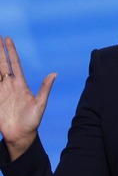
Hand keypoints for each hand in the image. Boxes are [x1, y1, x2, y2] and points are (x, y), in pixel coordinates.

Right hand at [0, 36, 56, 160]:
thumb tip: (54, 73)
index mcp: (20, 84)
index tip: (7, 38)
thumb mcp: (40, 104)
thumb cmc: (32, 121)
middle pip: (1, 64)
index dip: (10, 51)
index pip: (14, 63)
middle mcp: (9, 85)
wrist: (20, 136)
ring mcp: (0, 91)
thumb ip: (45, 88)